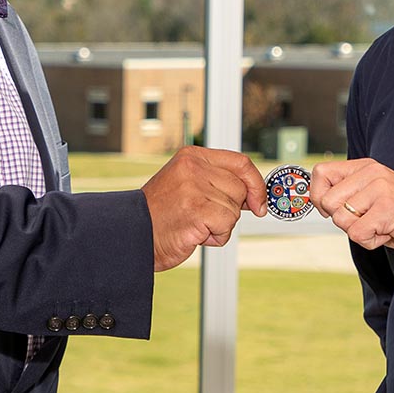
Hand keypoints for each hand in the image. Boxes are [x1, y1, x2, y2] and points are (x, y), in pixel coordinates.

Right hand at [142, 146, 268, 270]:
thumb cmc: (161, 215)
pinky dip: (216, 236)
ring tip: (194, 224)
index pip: (240, 163)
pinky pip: (227, 225)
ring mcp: (194, 187)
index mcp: (192, 156)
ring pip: (234, 210)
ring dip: (220, 225)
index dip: (256, 184)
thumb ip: (216, 182)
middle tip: (206, 217)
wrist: (133, 235)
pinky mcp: (197, 209)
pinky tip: (196, 234)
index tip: (260, 202)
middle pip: (240, 189)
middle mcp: (193, 167)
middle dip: (230, 209)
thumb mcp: (187, 185)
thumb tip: (254, 194)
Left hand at [311, 158, 393, 260]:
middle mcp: (372, 173)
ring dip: (359, 232)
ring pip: (341, 220)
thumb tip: (315, 200)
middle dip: (342, 220)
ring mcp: (380, 190)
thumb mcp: (374, 196)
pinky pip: (357, 235)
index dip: (318, 196)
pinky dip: (370, 242)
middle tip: (367, 221)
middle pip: (327, 201)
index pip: (320, 173)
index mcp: (366, 167)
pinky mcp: (387, 210)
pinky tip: (388, 233)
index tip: (330, 209)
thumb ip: (349, 193)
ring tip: (381, 226)